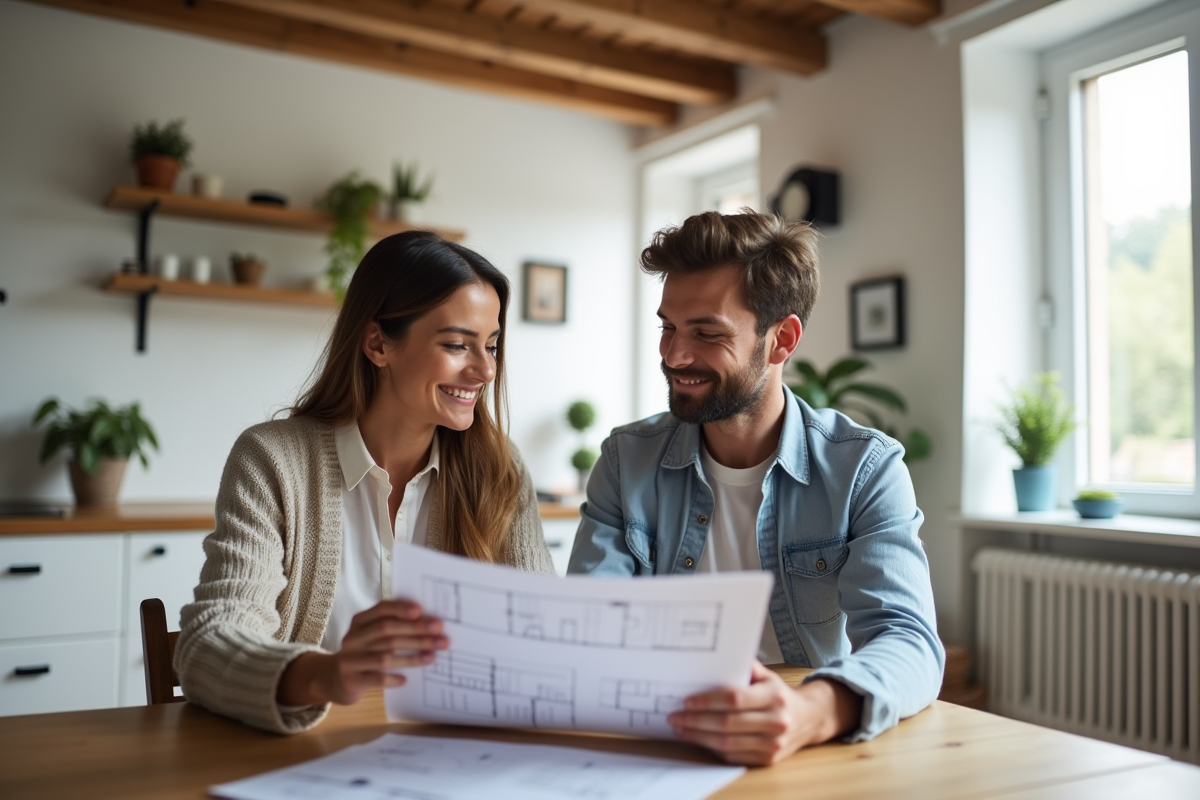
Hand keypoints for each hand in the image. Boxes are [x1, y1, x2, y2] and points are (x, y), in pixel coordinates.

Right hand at [277, 599, 447, 705]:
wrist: (336, 679)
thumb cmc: (364, 653)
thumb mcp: (370, 635)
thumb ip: (391, 627)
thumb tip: (428, 622)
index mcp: (359, 622)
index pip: (380, 610)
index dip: (401, 609)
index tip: (421, 611)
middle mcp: (352, 638)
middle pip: (387, 631)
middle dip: (416, 632)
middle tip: (440, 635)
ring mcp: (350, 660)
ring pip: (385, 656)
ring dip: (412, 656)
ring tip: (433, 656)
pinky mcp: (351, 680)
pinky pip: (376, 678)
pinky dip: (393, 678)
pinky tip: (407, 679)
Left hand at [667, 662, 861, 765]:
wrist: (808, 719)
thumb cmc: (779, 695)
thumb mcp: (767, 675)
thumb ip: (744, 666)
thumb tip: (715, 657)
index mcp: (774, 696)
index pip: (734, 699)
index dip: (708, 701)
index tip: (686, 701)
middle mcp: (776, 721)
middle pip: (727, 723)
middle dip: (696, 721)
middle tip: (676, 717)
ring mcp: (773, 743)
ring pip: (728, 743)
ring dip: (699, 737)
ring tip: (681, 729)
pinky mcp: (768, 759)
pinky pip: (734, 756)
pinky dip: (712, 749)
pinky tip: (699, 739)